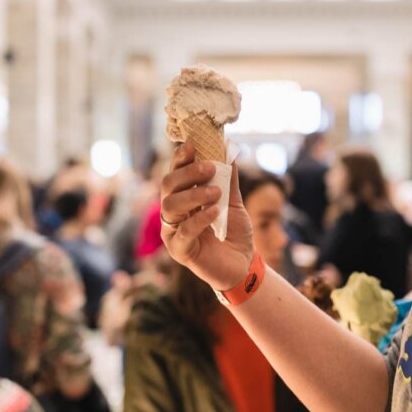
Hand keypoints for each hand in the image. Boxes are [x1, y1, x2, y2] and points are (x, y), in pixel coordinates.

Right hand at [160, 144, 253, 289]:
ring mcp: (173, 232)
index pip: (175, 174)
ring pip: (171, 206)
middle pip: (168, 186)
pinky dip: (199, 219)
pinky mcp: (179, 250)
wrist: (243, 265)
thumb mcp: (234, 203)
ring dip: (194, 195)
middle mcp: (173, 213)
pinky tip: (216, 212)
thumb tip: (229, 152)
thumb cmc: (234, 234)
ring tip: (216, 193)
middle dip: (187, 173)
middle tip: (209, 168)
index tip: (192, 146)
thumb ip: (230, 181)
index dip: (180, 159)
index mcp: (183, 198)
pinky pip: (183, 231)